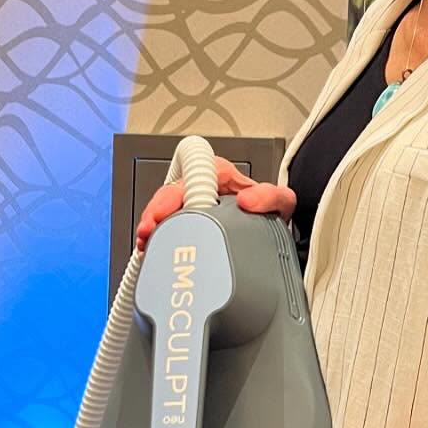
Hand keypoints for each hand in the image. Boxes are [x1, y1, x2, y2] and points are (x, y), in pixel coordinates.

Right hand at [136, 158, 294, 251]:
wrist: (274, 236)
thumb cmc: (270, 213)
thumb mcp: (281, 203)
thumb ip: (271, 196)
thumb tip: (248, 199)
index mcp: (220, 176)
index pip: (192, 177)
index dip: (175, 193)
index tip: (165, 210)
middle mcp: (203, 191)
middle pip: (169, 196)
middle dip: (155, 214)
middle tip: (148, 231)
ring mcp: (193, 210)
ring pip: (164, 214)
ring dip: (152, 229)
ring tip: (146, 245)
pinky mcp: (191, 228)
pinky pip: (168, 230)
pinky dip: (158, 241)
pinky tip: (152, 252)